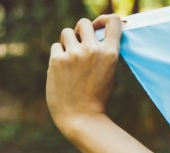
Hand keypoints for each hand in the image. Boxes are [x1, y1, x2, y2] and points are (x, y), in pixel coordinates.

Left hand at [46, 15, 122, 138]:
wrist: (81, 117)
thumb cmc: (96, 96)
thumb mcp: (108, 71)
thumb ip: (103, 51)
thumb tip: (94, 32)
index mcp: (111, 54)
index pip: (113, 22)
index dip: (105, 19)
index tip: (101, 25)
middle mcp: (93, 50)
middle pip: (84, 23)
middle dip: (81, 31)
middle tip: (80, 44)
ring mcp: (74, 54)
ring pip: (67, 32)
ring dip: (68, 42)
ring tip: (71, 60)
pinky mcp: (57, 60)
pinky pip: (56, 47)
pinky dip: (58, 56)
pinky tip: (63, 72)